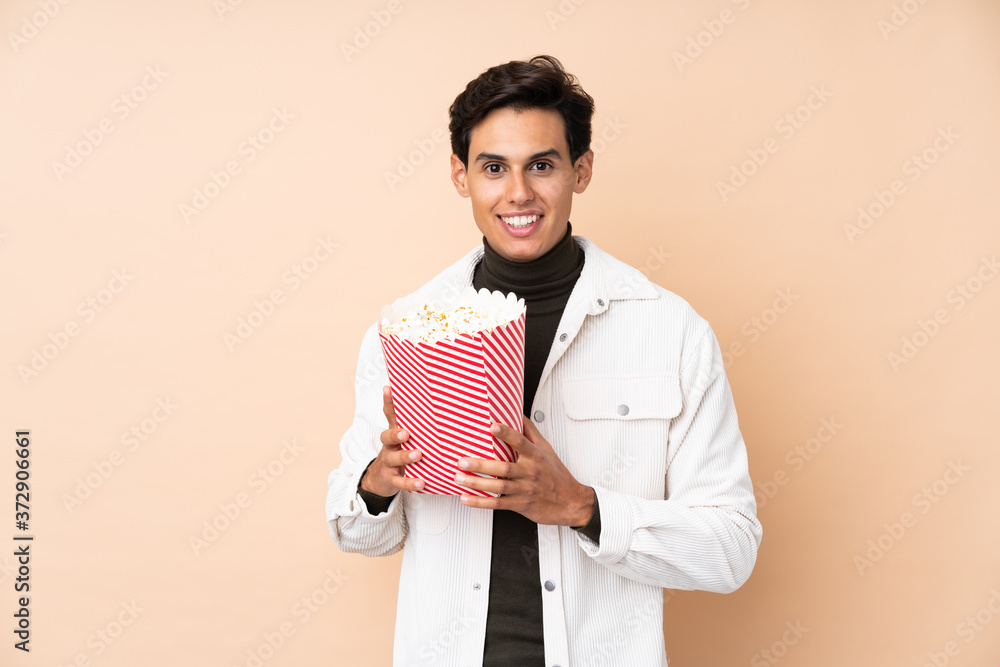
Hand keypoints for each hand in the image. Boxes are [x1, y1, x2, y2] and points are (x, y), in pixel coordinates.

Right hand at [359, 385, 425, 495]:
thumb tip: (438, 407)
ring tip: (418, 455)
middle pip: (387, 437)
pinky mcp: (391, 479)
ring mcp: (388, 463)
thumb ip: (416, 426)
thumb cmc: (398, 453)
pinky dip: (410, 482)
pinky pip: (400, 481)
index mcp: (393, 434)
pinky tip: (421, 482)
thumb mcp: (403, 439)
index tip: (388, 389)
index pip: (389, 416)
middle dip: (396, 434)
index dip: (388, 402)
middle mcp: (389, 447)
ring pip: (393, 458)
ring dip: (405, 456)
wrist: (380, 479)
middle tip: (406, 433)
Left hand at [455, 417, 594, 526]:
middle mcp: (529, 472)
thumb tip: (518, 414)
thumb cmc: (557, 475)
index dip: (506, 433)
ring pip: (498, 486)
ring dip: (476, 483)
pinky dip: (480, 502)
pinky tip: (467, 499)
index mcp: (535, 456)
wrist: (571, 503)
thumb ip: (530, 431)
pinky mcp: (520, 504)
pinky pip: (497, 503)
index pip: (520, 441)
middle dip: (481, 465)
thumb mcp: (546, 449)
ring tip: (459, 478)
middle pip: (503, 467)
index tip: (492, 426)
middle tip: (463, 461)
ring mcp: (524, 489)